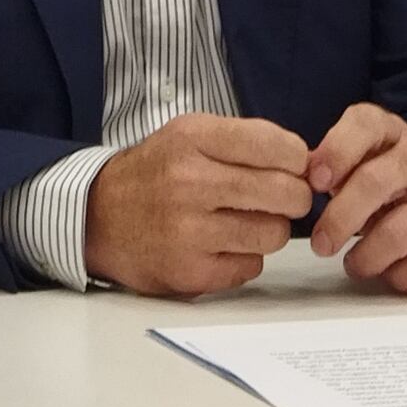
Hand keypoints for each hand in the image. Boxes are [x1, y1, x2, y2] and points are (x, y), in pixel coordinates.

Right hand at [82, 114, 313, 297]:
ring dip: (269, 229)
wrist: (97, 217)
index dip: (298, 160)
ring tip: (245, 221)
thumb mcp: (190, 134)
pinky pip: (251, 267)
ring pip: (274, 234)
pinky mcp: (190, 272)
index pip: (278, 147)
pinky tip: (221, 245)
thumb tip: (309, 162)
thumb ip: (246, 140)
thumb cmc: (156, 173)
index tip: (292, 166)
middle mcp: (190, 182)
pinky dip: (245, 257)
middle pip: (285, 193)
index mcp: (192, 139)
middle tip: (283, 198)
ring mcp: (189, 232)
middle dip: (295, 196)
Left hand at [304, 103, 406, 292]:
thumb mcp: (359, 170)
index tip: (315, 183)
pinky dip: (400, 276)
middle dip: (341, 217)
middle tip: (321, 245)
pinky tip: (391, 274)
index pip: (365, 124)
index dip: (336, 151)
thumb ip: (328, 170)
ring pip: (402, 228)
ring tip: (354, 266)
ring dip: (368, 255)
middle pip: (376, 181)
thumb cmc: (389, 192)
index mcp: (391, 134)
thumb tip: (296, 179)